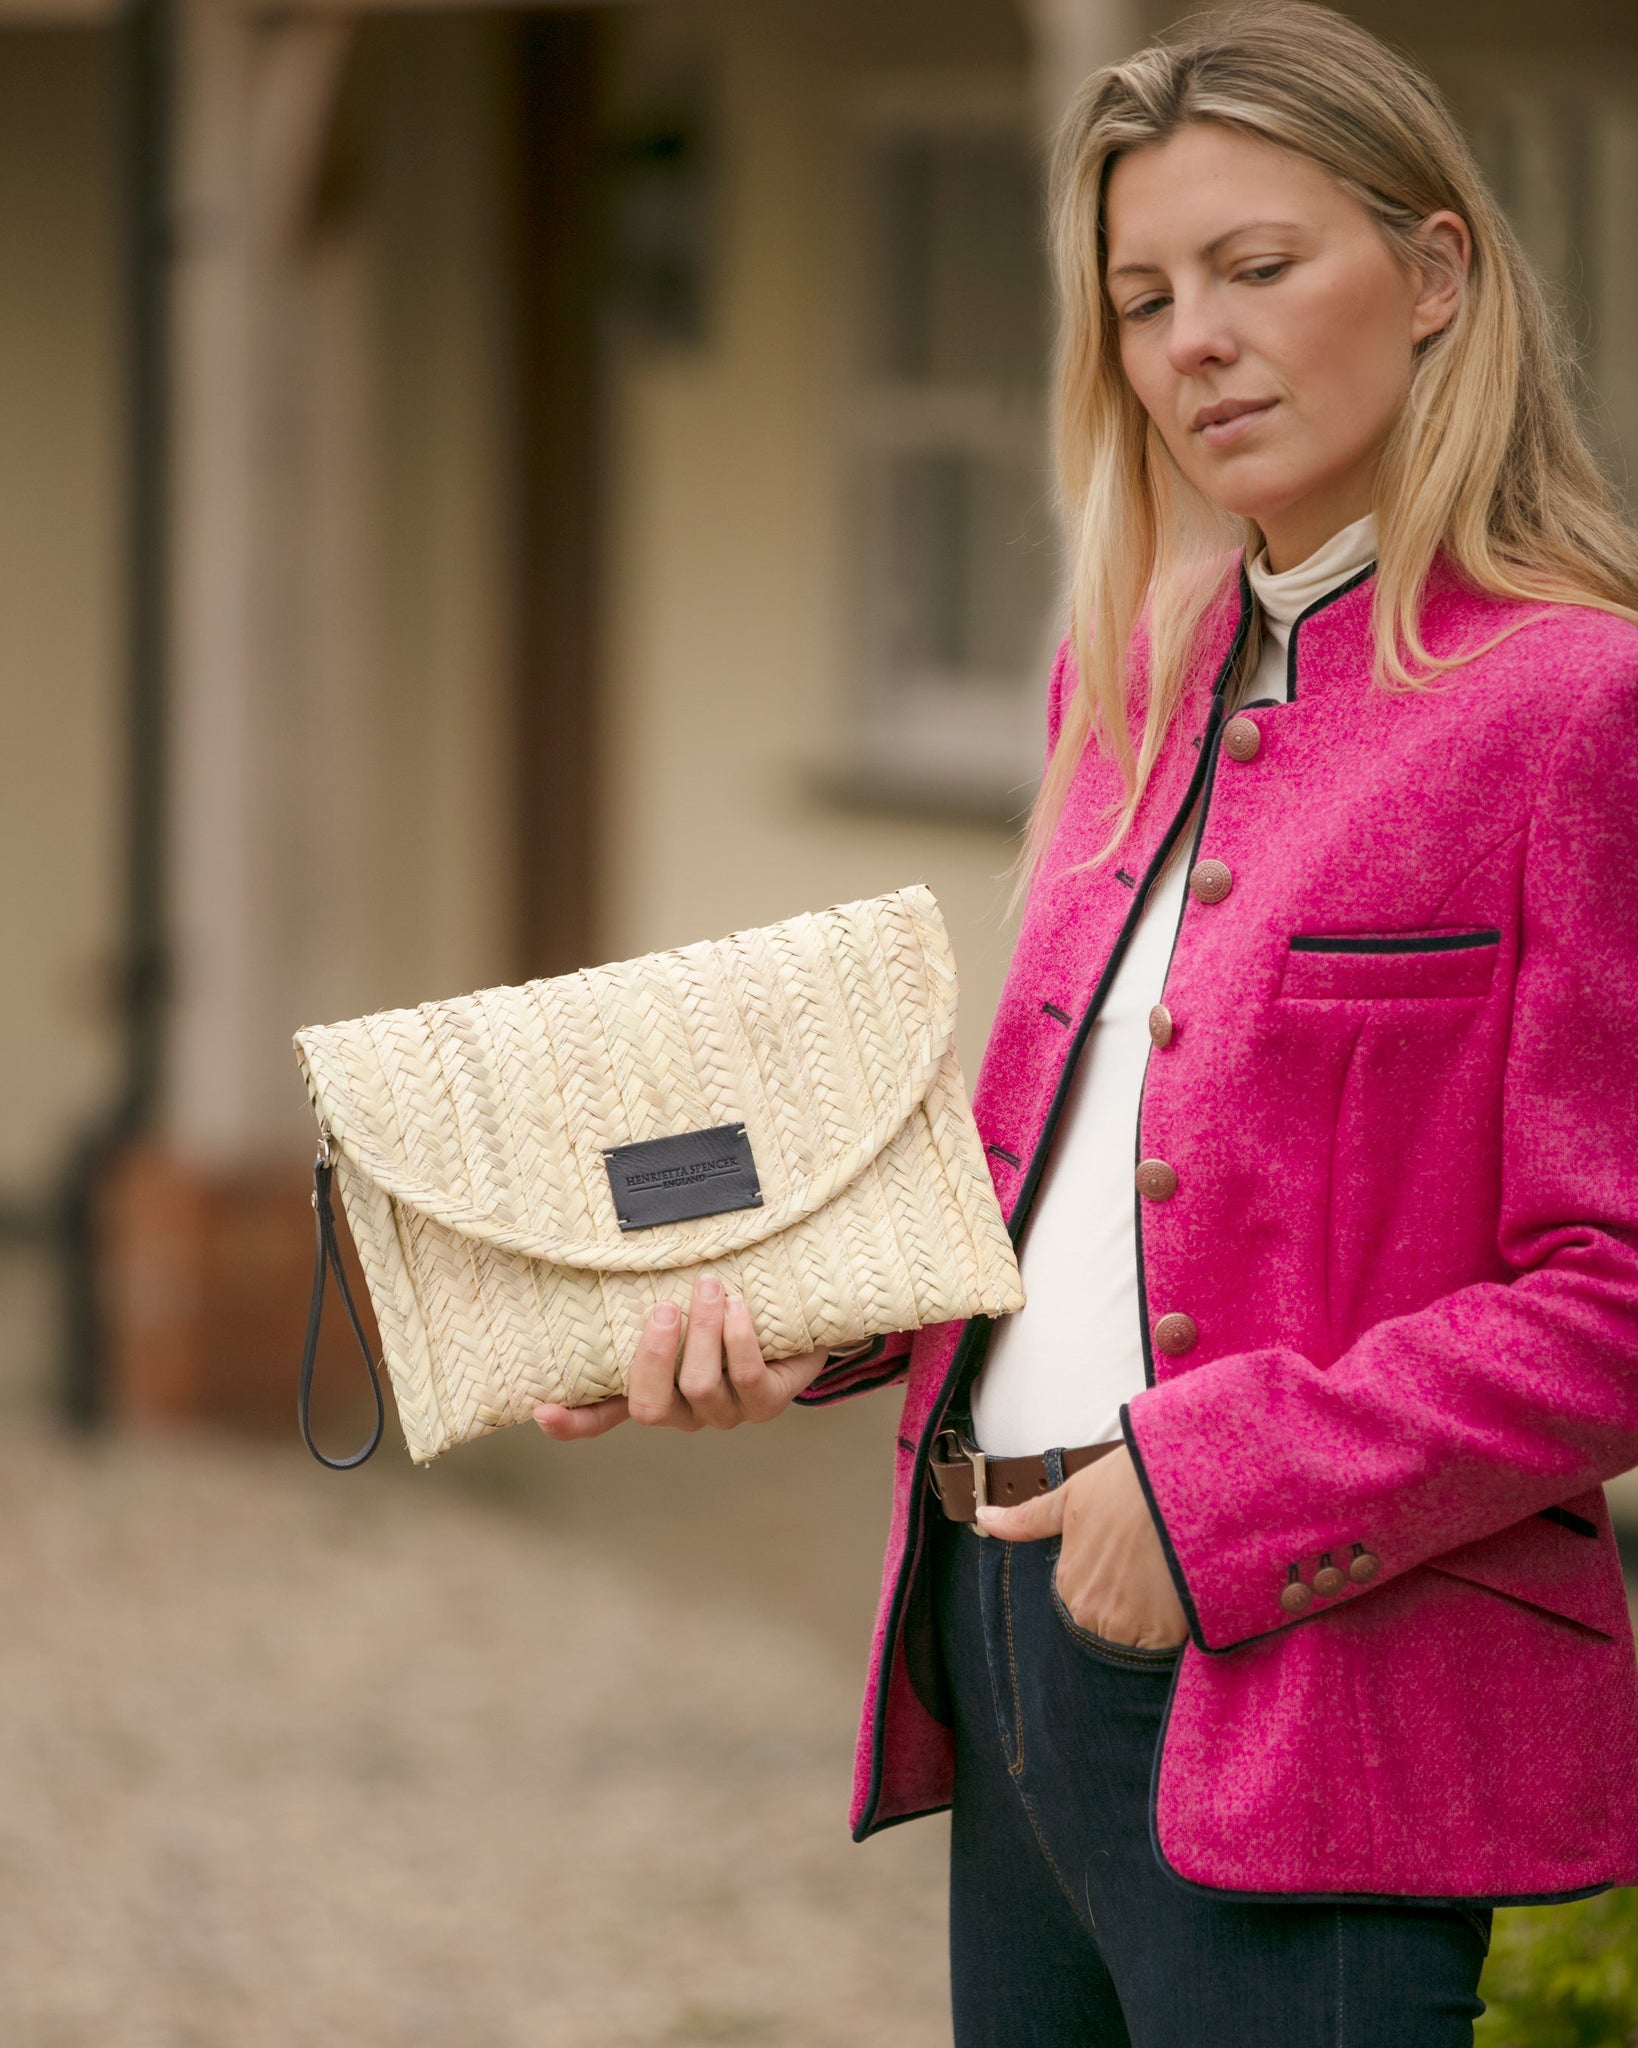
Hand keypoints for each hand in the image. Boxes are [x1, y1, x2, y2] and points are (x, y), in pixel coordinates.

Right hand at [532, 1274, 828, 1440]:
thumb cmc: (726, 1310)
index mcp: (653, 1391)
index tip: (543, 1411)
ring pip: (701, 1387)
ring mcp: (726, 1413)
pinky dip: (739, 1339)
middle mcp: (684, 1411)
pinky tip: (738, 1307)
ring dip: (703, 1333)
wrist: (798, 1319)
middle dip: (655, 1356)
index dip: (573, 1423)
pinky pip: (745, 1377)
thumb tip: (608, 1255)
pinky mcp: (766, 1404)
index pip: (603, 1418)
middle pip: (651, 1406)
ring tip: (708, 1288)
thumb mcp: (683, 1306)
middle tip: (665, 1309)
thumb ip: (647, 1300)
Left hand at [977, 1448, 1187, 1651]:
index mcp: (1068, 1584)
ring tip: (1166, 1576)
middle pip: (1109, 1624)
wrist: (1179, 1484)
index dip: (1109, 1581)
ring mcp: (1125, 1628)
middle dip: (1129, 1603)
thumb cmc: (1126, 1486)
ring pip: (1136, 1638)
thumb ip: (1028, 1519)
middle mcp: (1089, 1613)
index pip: (1084, 1602)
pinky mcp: (1162, 1636)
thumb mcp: (1072, 1497)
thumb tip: (982, 1517)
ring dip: (1150, 1618)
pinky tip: (1180, 1594)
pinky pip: (1163, 1648)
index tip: (1127, 1561)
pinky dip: (1172, 1628)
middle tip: (1150, 1566)